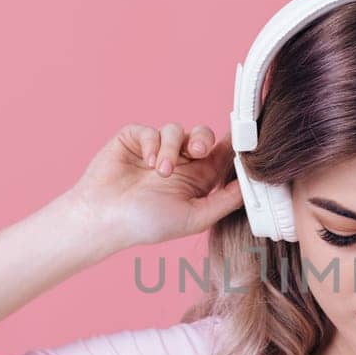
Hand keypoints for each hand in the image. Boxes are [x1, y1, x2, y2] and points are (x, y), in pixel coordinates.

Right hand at [66, 122, 243, 250]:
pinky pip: (151, 130)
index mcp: (197, 178)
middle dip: (202, 139)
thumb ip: (225, 200)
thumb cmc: (146, 224)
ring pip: (176, 130)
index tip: (242, 138)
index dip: (232, 145)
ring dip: (171, 149)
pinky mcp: (135, 139)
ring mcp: (156, 149)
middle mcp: (179, 161)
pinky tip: (147, 163)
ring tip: (160, 172)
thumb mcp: (195, 216)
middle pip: (202, 135)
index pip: (220, 154)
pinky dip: (152, 144)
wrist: (104, 218)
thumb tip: (251, 184)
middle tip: (196, 152)